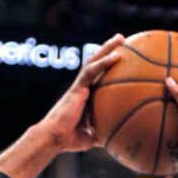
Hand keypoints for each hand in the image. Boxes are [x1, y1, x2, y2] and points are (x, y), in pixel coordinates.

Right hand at [35, 34, 126, 151]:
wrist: (55, 137)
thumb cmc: (69, 139)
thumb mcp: (91, 136)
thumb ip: (103, 133)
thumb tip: (118, 139)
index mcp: (85, 96)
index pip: (98, 76)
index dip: (108, 66)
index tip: (121, 57)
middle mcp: (82, 87)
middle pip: (96, 63)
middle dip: (108, 50)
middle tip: (122, 39)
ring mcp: (79, 85)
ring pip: (94, 61)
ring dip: (107, 48)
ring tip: (121, 38)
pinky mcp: (77, 87)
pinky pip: (92, 71)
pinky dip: (104, 63)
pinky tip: (117, 56)